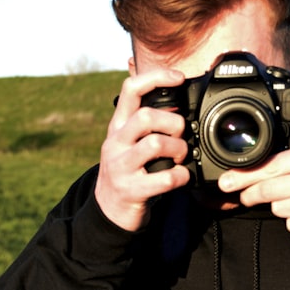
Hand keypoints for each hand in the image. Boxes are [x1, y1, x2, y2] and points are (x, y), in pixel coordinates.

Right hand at [94, 70, 190, 231]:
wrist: (109, 211)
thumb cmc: (129, 171)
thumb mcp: (129, 143)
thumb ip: (146, 124)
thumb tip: (175, 100)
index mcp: (118, 126)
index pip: (130, 89)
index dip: (156, 77)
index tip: (179, 77)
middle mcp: (115, 142)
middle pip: (145, 116)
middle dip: (173, 123)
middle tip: (181, 136)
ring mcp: (120, 167)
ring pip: (155, 144)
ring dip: (179, 150)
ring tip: (180, 158)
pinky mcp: (130, 190)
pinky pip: (164, 178)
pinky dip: (181, 177)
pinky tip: (181, 178)